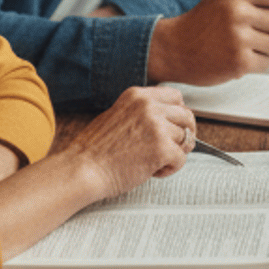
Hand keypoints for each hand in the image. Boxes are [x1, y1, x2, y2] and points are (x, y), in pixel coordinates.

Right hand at [68, 85, 194, 202]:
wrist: (83, 170)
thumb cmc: (96, 151)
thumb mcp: (118, 116)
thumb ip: (142, 113)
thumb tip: (168, 120)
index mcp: (138, 96)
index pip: (176, 96)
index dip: (179, 113)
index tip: (175, 126)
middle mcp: (149, 106)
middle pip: (186, 116)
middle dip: (185, 133)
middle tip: (174, 148)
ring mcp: (157, 126)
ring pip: (186, 138)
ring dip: (175, 153)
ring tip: (154, 163)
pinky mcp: (162, 148)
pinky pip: (181, 158)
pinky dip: (170, 168)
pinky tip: (153, 172)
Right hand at [149, 0, 268, 85]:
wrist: (173, 48)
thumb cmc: (203, 23)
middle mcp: (239, 13)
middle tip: (264, 34)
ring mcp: (238, 38)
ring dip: (267, 48)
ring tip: (246, 45)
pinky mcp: (238, 62)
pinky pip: (266, 62)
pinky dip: (256, 62)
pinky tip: (238, 57)